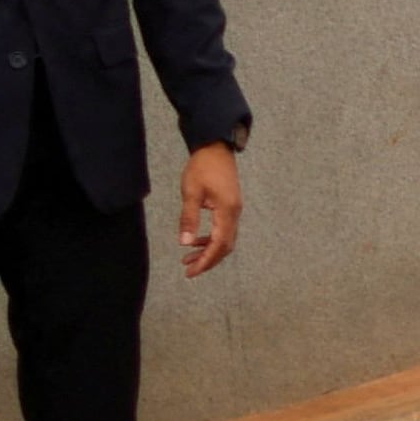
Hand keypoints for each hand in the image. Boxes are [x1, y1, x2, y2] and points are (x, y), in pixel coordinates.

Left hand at [178, 141, 244, 274]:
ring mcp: (234, 210)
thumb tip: (185, 243)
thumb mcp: (191, 193)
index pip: (219, 244)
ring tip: (188, 259)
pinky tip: (196, 241)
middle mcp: (235, 213)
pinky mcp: (230, 206)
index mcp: (227, 211)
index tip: (191, 272)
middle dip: (208, 260)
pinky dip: (211, 240)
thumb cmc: (202, 167)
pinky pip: (224, 230)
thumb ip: (189, 218)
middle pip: (225, 246)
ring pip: (225, 239)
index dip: (205, 260)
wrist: (216, 148)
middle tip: (189, 271)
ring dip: (209, 251)